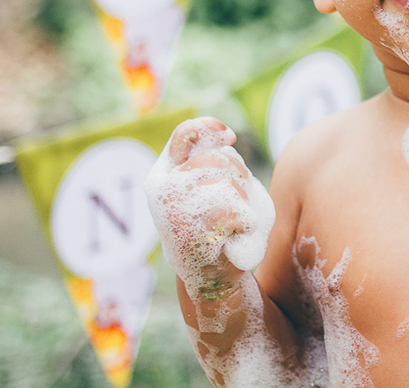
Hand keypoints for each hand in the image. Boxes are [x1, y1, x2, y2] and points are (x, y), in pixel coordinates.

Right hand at [144, 117, 275, 298]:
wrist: (211, 278)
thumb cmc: (217, 229)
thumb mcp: (208, 189)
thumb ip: (209, 162)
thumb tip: (226, 138)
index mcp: (163, 175)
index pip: (184, 136)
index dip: (208, 129)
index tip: (230, 137)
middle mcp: (161, 189)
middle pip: (215, 158)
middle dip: (239, 174)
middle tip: (240, 198)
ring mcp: (172, 210)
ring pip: (227, 182)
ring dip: (244, 199)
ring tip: (236, 220)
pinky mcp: (189, 230)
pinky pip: (233, 209)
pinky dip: (247, 219)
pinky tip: (241, 231)